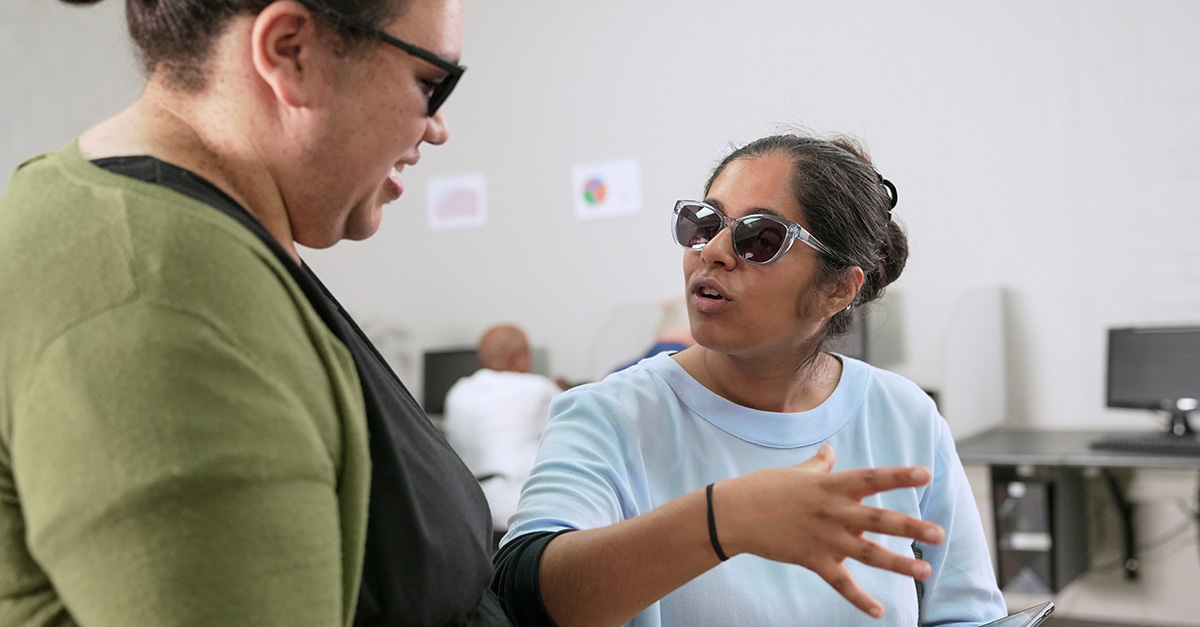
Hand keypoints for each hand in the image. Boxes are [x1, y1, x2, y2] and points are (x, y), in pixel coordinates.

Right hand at [714, 444, 941, 618]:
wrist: (734, 513)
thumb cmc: (764, 487)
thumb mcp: (796, 472)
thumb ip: (819, 465)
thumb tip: (831, 451)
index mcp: (830, 485)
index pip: (872, 478)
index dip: (899, 476)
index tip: (926, 475)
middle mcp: (832, 511)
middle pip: (878, 520)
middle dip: (910, 527)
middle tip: (938, 534)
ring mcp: (823, 537)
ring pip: (868, 554)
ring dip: (899, 563)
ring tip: (925, 570)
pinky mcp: (812, 559)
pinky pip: (840, 583)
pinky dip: (859, 599)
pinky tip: (878, 612)